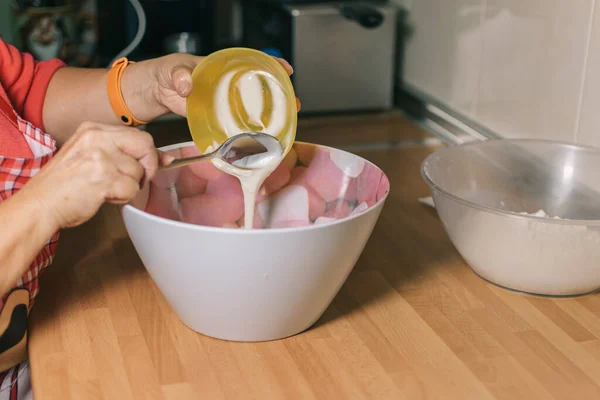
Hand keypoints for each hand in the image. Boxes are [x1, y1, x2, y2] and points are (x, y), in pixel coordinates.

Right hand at [20, 122, 172, 228]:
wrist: (39, 205)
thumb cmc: (64, 185)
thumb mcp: (92, 158)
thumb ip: (126, 154)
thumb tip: (166, 158)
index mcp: (93, 129)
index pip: (137, 134)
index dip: (148, 153)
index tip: (149, 166)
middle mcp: (97, 138)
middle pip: (145, 145)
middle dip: (147, 166)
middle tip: (132, 180)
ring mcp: (100, 156)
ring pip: (138, 171)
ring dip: (128, 186)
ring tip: (105, 189)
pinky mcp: (103, 177)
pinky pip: (132, 188)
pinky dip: (122, 197)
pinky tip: (103, 196)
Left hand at [136, 53, 300, 118]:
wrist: (156, 90)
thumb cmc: (166, 72)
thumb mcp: (173, 69)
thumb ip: (180, 75)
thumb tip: (186, 85)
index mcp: (222, 67)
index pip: (252, 62)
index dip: (271, 65)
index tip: (286, 70)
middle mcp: (227, 84)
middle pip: (259, 87)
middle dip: (279, 94)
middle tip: (293, 103)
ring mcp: (223, 100)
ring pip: (251, 106)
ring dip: (268, 114)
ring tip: (284, 121)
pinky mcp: (216, 116)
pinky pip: (235, 122)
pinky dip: (247, 129)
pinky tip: (258, 135)